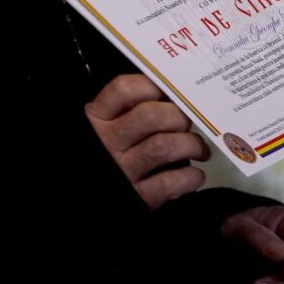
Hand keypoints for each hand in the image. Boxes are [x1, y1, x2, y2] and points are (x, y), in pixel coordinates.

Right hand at [84, 73, 207, 208]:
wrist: (84, 197)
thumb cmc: (105, 153)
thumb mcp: (104, 127)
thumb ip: (127, 110)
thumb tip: (173, 95)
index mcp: (96, 118)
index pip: (124, 90)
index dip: (153, 86)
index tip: (172, 91)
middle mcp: (106, 142)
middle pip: (150, 115)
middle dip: (179, 115)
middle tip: (189, 122)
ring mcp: (120, 170)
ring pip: (163, 146)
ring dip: (191, 144)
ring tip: (199, 149)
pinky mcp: (135, 197)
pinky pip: (168, 183)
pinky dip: (190, 177)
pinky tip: (195, 175)